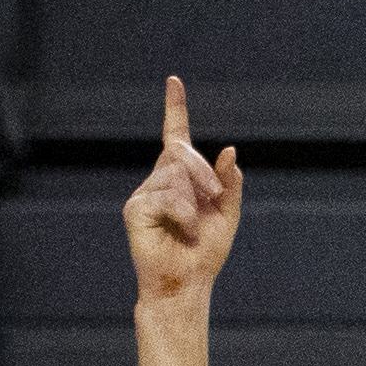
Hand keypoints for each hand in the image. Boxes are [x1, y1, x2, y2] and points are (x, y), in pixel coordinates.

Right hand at [126, 78, 245, 312]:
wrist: (187, 284)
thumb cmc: (205, 253)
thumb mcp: (227, 215)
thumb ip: (229, 184)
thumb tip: (230, 151)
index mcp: (180, 179)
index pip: (175, 137)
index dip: (176, 108)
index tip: (175, 81)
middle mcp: (158, 180)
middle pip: (179, 151)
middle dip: (204, 172)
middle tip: (215, 196)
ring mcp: (144, 193)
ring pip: (174, 173)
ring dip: (196, 199)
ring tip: (194, 226)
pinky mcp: (135, 208)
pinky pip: (166, 195)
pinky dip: (184, 212)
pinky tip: (185, 228)